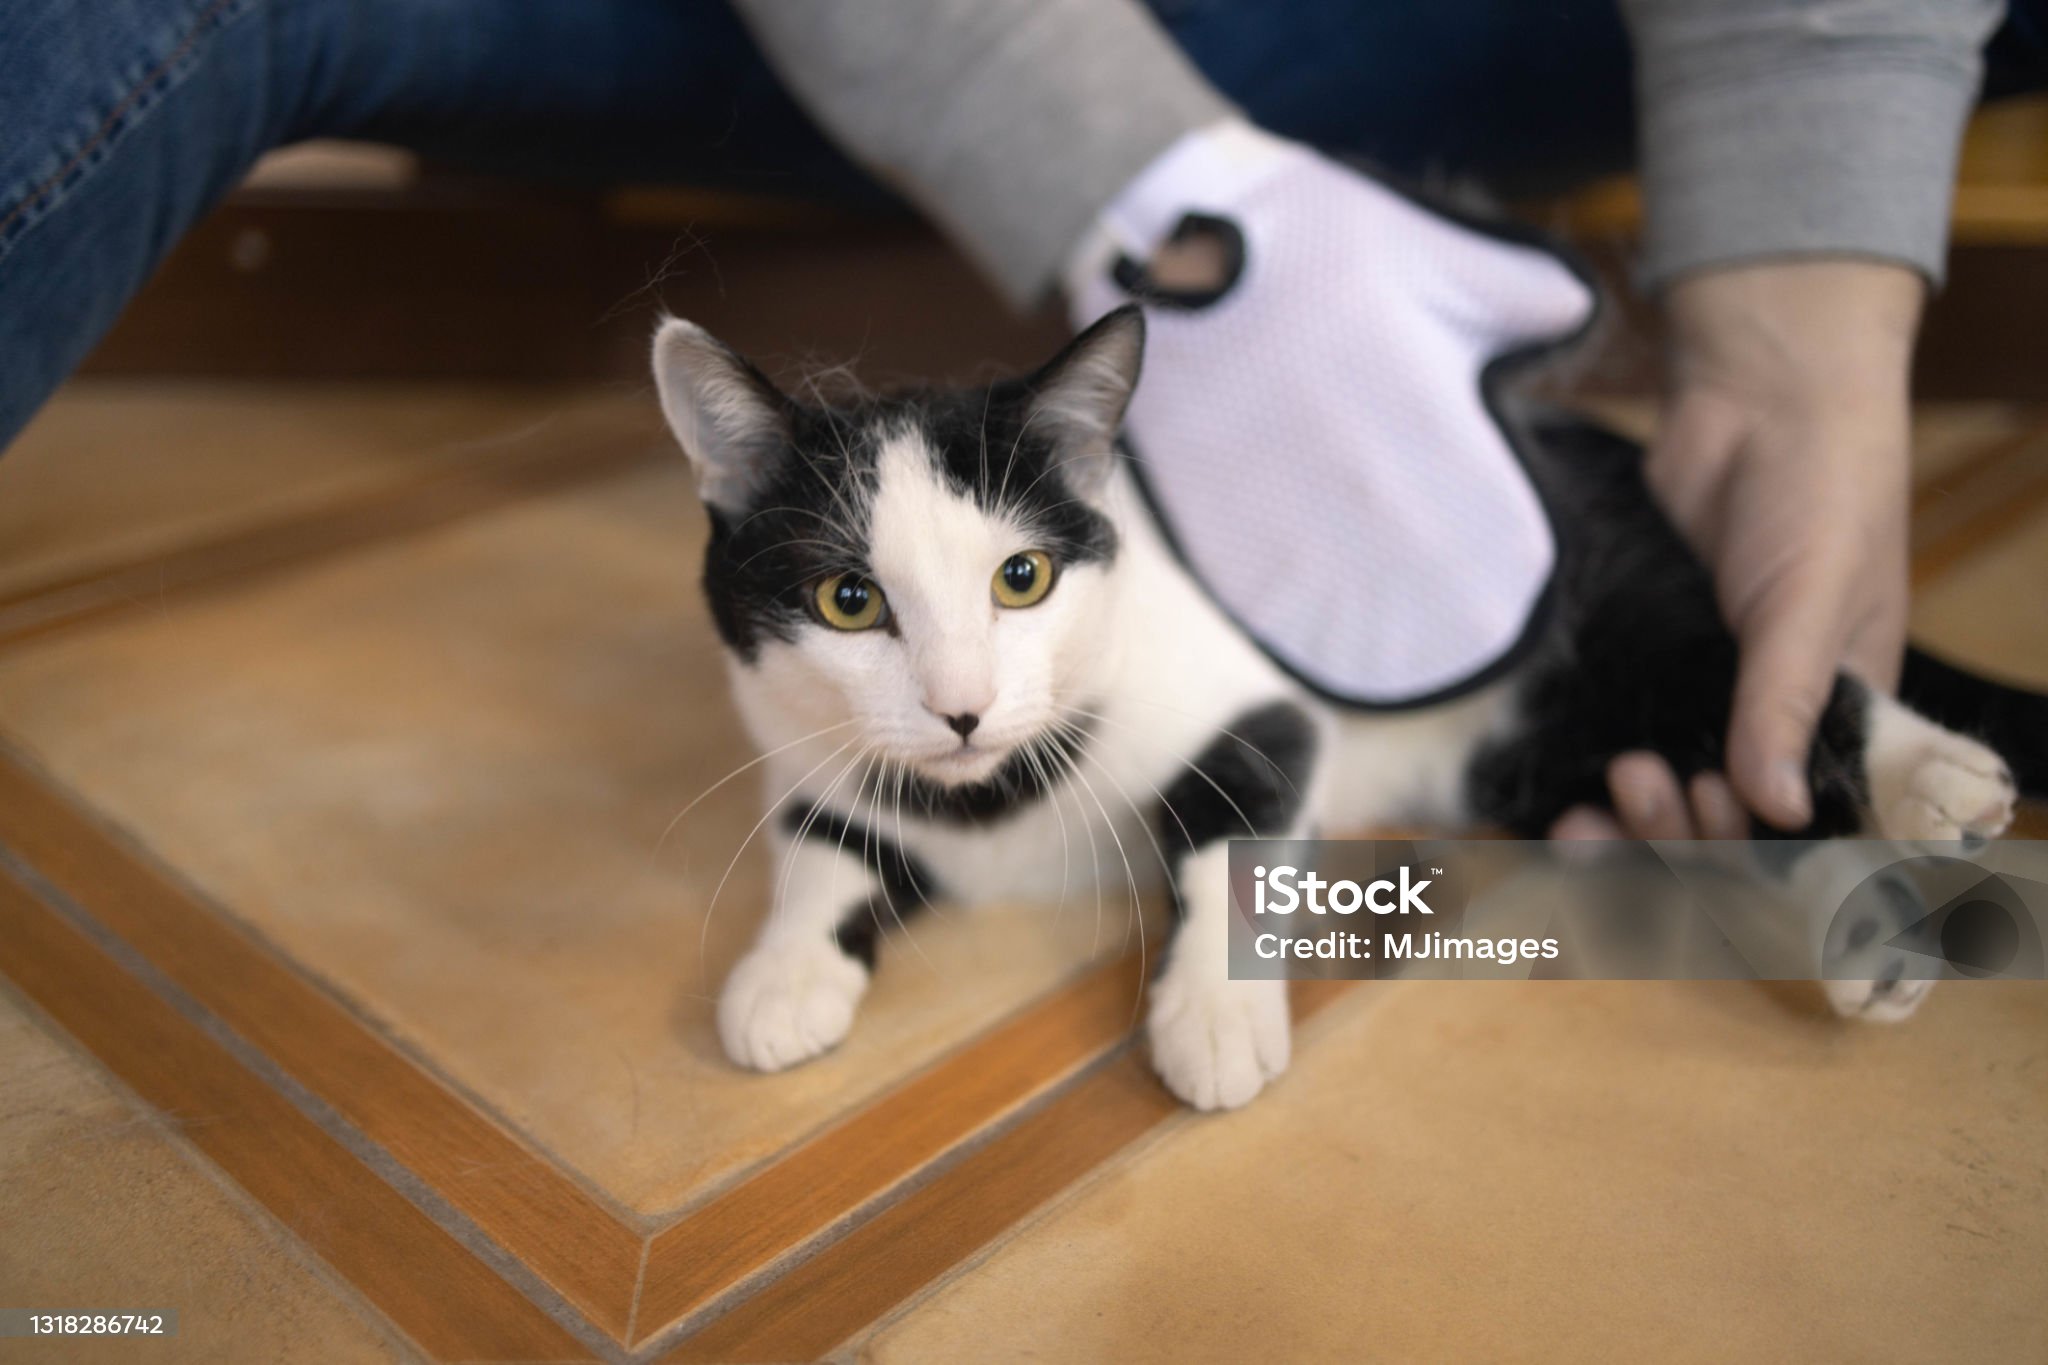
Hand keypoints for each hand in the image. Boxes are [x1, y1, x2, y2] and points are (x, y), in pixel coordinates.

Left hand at [1552, 259, 1920, 837]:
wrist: (1755, 397)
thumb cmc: (1819, 490)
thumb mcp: (1814, 601)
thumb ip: (1787, 702)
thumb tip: (1777, 808)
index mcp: (1843, 716)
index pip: (1798, 824)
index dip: (1748, 842)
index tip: (1706, 810)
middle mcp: (1771, 718)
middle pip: (1720, 821)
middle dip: (1677, 830)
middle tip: (1641, 779)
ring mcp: (1702, 690)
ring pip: (1663, 794)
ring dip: (1628, 822)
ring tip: (1592, 802)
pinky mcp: (1642, 659)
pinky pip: (1617, 738)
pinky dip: (1589, 777)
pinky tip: (1553, 801)